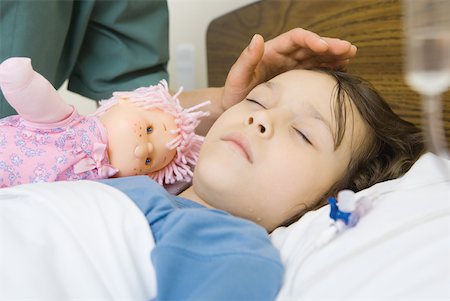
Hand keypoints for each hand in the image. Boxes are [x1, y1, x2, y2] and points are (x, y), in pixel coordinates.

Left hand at [221, 28, 356, 108]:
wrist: (234, 109)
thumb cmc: (234, 93)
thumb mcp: (237, 77)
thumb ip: (246, 59)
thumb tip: (257, 38)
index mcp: (272, 51)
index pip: (295, 39)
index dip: (311, 40)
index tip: (324, 46)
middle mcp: (284, 57)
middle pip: (311, 46)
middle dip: (330, 45)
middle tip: (349, 49)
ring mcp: (292, 68)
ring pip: (316, 57)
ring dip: (333, 55)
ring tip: (351, 55)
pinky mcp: (296, 81)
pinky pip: (315, 70)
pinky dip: (329, 68)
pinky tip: (342, 69)